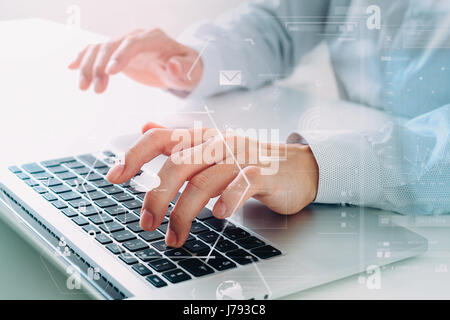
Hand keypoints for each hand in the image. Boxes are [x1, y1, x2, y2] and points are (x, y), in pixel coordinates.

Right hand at [68, 29, 202, 92]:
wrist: (181, 67)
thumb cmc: (187, 69)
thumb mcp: (191, 72)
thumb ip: (183, 68)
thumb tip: (173, 65)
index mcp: (155, 38)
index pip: (134, 43)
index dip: (121, 56)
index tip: (110, 72)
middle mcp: (137, 37)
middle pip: (112, 45)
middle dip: (100, 65)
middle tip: (95, 88)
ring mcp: (125, 43)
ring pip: (101, 48)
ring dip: (89, 66)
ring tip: (84, 87)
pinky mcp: (117, 52)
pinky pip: (97, 51)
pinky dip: (84, 58)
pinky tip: (72, 67)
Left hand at [106, 124, 318, 247]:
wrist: (294, 167)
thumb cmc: (247, 162)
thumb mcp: (210, 148)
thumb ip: (178, 141)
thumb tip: (145, 126)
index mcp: (202, 138)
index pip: (161, 138)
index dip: (135, 154)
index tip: (114, 176)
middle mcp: (218, 143)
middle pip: (178, 166)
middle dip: (157, 197)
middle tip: (147, 223)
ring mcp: (241, 157)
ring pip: (204, 182)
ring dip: (184, 213)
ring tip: (174, 237)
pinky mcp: (263, 174)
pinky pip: (241, 186)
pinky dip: (228, 200)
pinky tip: (219, 216)